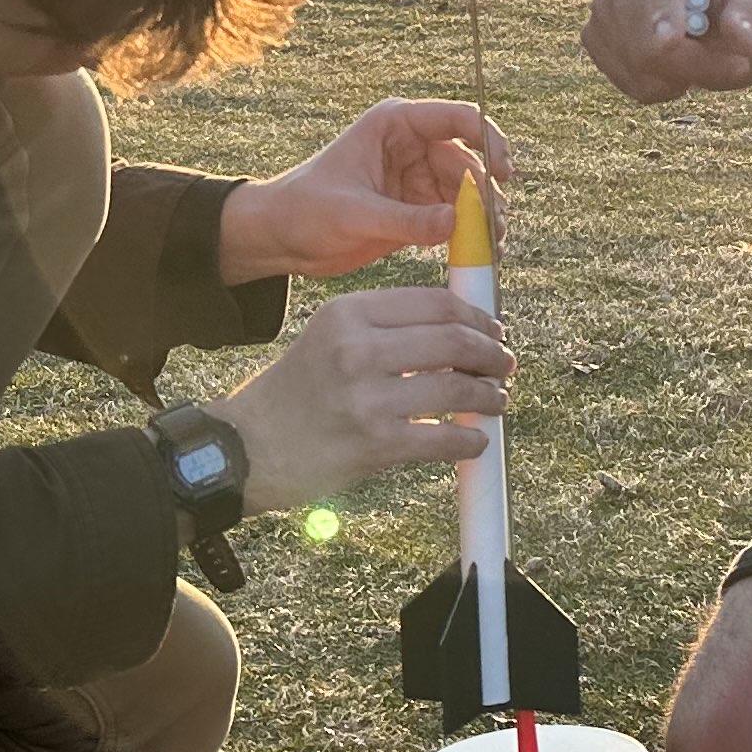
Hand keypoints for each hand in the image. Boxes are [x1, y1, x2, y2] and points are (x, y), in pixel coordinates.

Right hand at [208, 286, 512, 500]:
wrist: (247, 448)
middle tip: (504, 365)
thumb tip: (461, 328)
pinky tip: (474, 441)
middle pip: (454, 339)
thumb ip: (386, 327)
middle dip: (492, 353)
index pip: (435, 303)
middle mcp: (357, 349)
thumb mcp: (331, 337)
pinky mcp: (375, 444)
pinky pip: (445, 438)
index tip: (492, 329)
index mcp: (349, 313)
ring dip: (489, 396)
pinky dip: (470, 440)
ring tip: (496, 401)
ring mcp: (367, 398)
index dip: (477, 316)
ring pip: (458, 387)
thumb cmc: (297, 392)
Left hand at [215, 100, 511, 284]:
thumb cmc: (304, 210)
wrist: (280, 239)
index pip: (458, 118)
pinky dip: (470, 236)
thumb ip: (406, 220)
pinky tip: (481, 256)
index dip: (489, 139)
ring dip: (484, 218)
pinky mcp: (417, 210)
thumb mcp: (354, 214)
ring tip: (494, 247)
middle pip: (470, 161)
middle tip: (496, 228)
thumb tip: (456, 223)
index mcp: (395, 125)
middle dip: (487, 194)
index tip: (505, 172)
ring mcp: (417, 179)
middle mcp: (413, 146)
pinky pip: (455, 219)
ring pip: (468, 193)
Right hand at [582, 0, 751, 101]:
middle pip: (647, 38)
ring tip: (702, 51)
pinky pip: (631, 83)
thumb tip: (744, 42)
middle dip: (696, 63)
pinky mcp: (594, 38)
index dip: (660, 12)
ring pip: (639, 66)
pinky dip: (662, 86)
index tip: (669, 42)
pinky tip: (676, 63)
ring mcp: (602, 6)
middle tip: (739, 65)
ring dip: (683, 76)